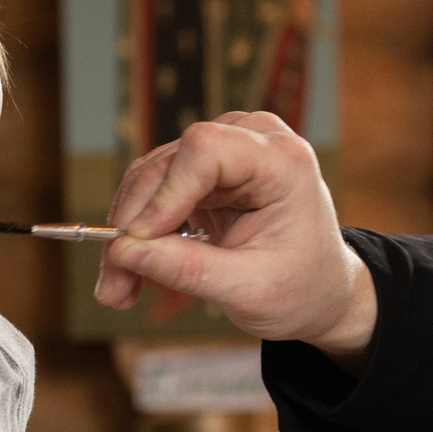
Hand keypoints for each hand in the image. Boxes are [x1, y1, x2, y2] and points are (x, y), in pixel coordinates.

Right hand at [93, 113, 376, 363]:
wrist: (320, 290)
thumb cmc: (300, 288)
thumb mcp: (248, 290)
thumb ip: (187, 269)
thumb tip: (122, 252)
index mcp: (282, 161)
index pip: (205, 150)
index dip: (163, 195)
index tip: (135, 245)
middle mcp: (252, 140)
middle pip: (168, 164)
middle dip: (133, 227)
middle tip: (112, 288)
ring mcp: (226, 150)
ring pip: (150, 179)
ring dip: (127, 236)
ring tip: (118, 291)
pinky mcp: (204, 169)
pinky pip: (153, 191)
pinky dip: (137, 233)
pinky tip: (130, 272)